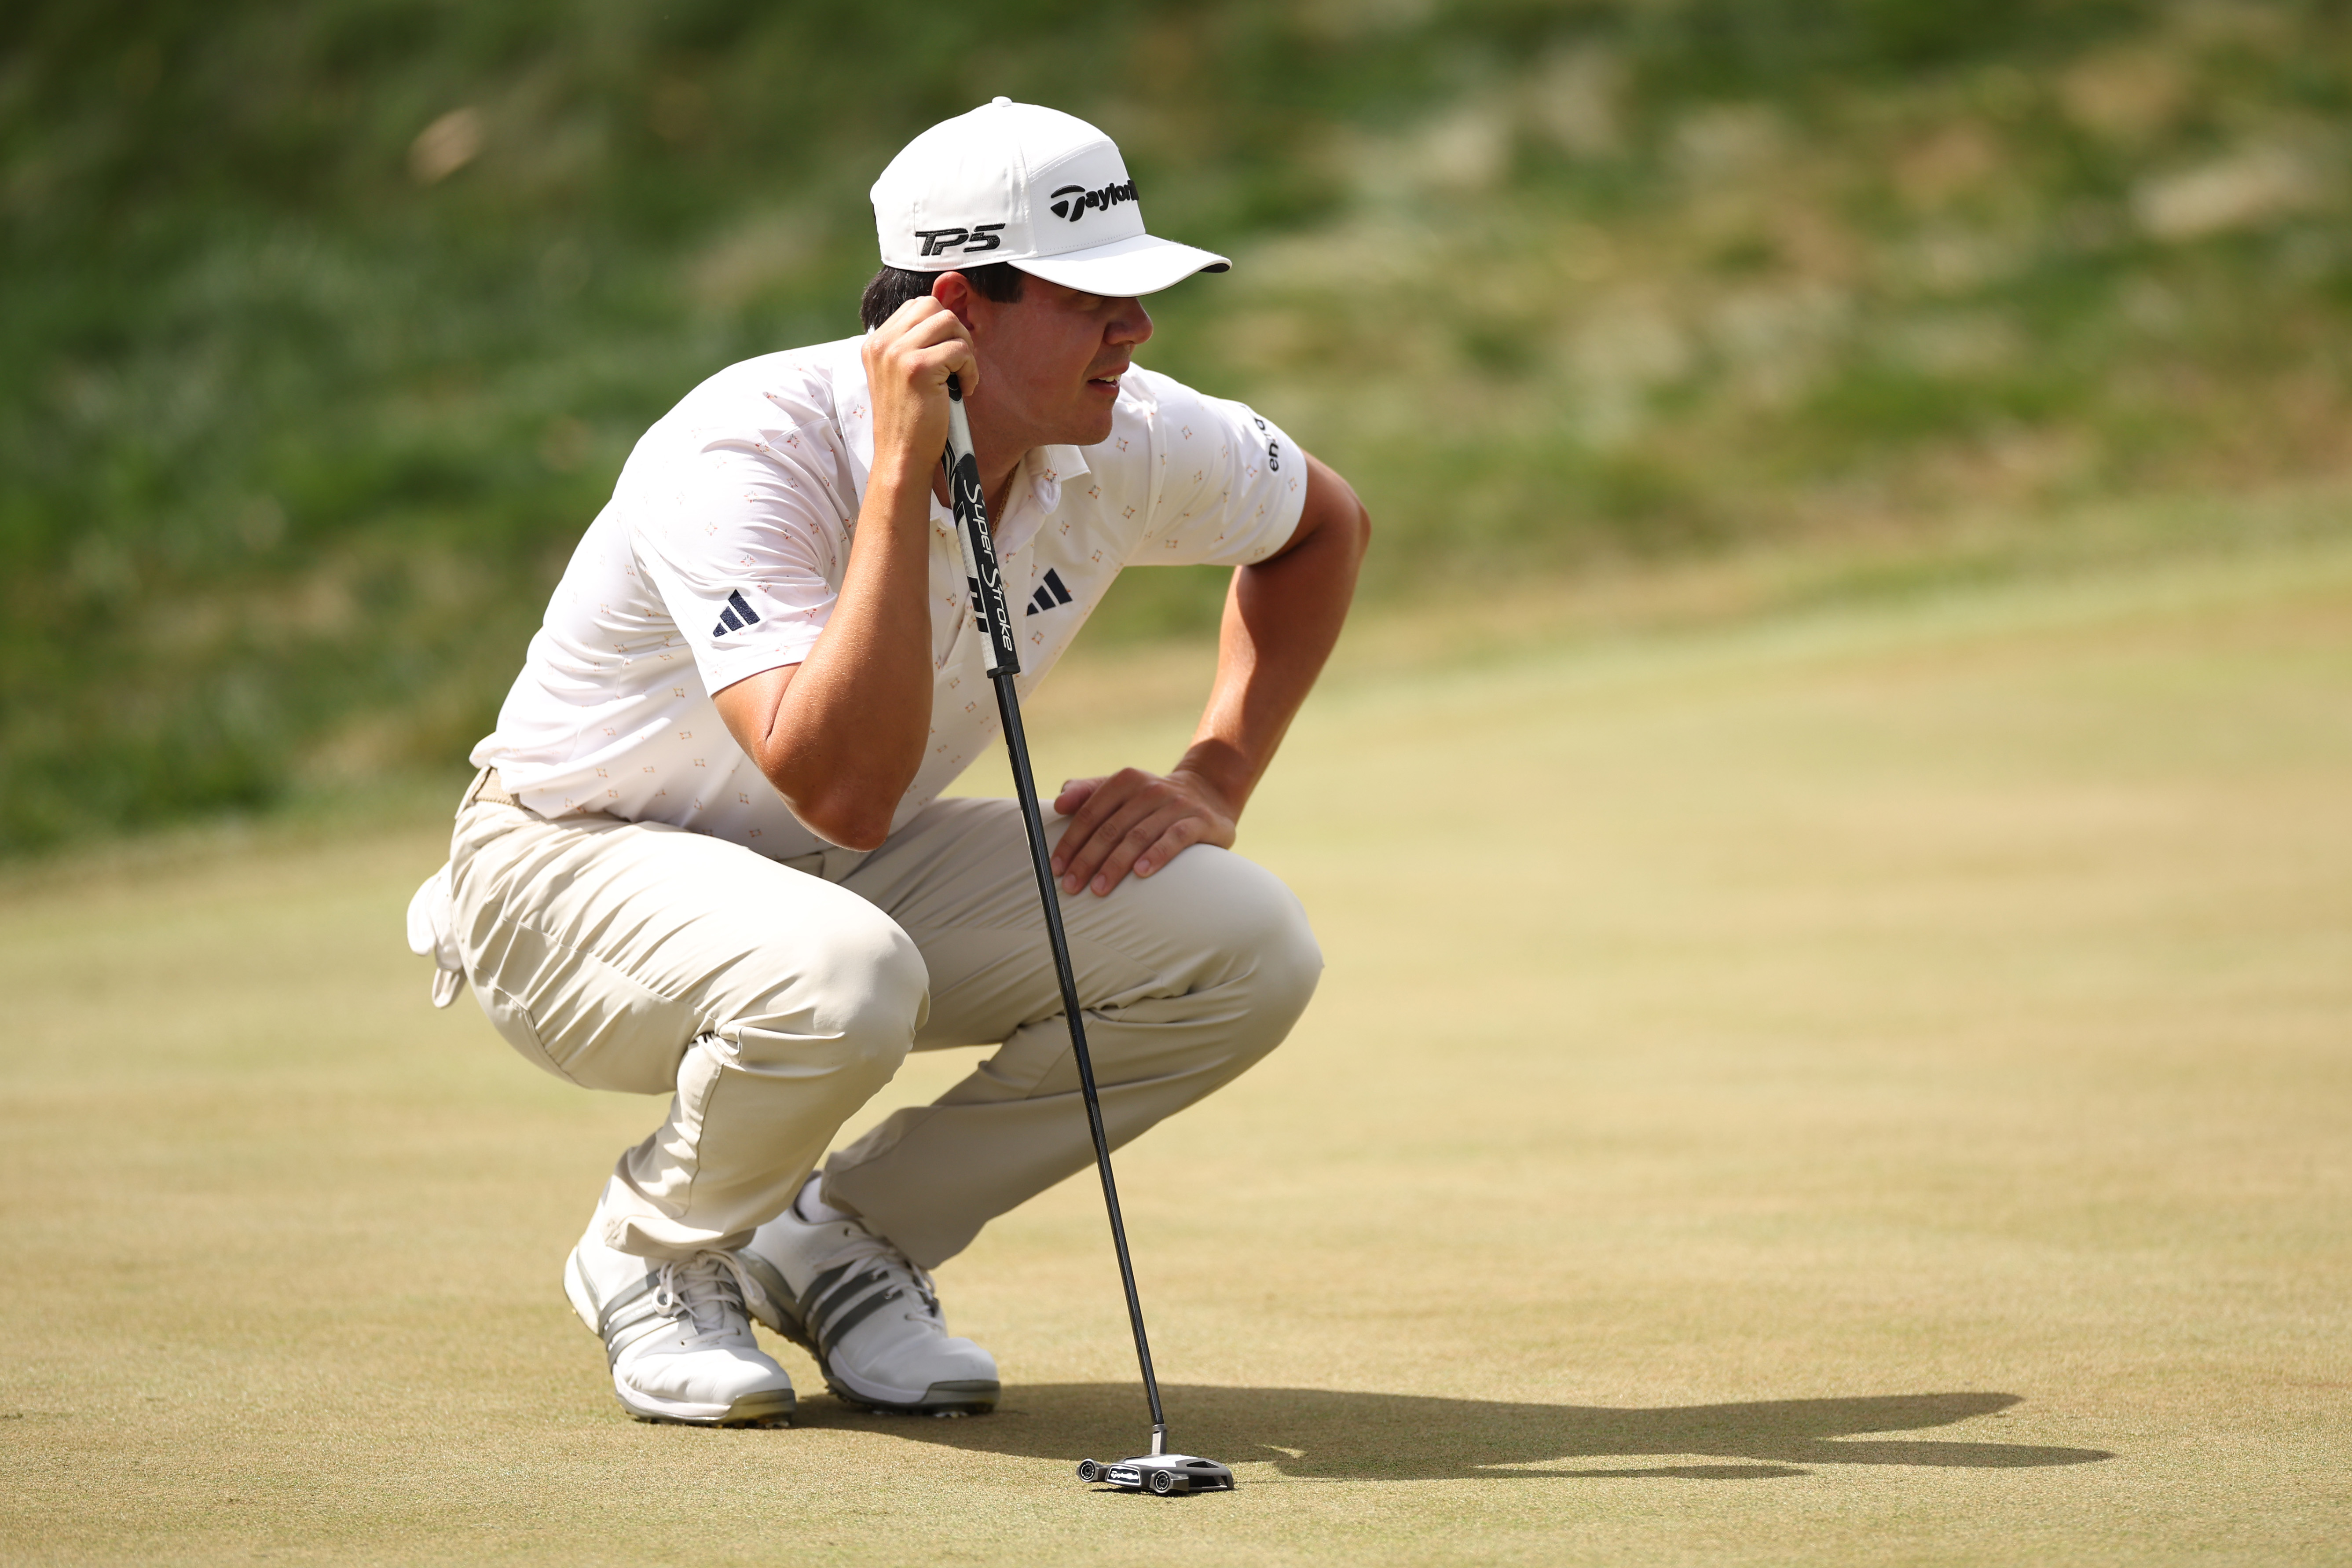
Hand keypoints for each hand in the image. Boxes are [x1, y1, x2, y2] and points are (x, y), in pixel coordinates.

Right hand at [862, 296, 976, 482]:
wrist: (902, 456)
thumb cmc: (910, 420)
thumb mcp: (901, 376)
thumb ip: (914, 346)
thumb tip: (947, 318)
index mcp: (875, 343)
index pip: (916, 306)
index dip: (940, 325)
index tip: (948, 355)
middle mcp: (882, 344)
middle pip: (932, 306)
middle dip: (955, 331)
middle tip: (959, 363)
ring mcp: (897, 354)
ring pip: (948, 322)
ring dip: (965, 349)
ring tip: (961, 377)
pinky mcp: (918, 368)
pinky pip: (960, 350)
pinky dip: (970, 370)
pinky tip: (965, 391)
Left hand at [1050, 766, 1237, 895]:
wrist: (1208, 793)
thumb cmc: (1152, 800)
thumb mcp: (1121, 790)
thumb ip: (1088, 793)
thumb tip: (1059, 802)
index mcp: (1126, 781)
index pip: (1091, 813)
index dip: (1071, 841)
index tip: (1057, 868)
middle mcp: (1150, 789)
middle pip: (1111, 828)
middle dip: (1088, 859)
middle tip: (1072, 886)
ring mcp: (1176, 804)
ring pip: (1139, 835)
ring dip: (1116, 864)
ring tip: (1099, 888)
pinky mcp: (1200, 820)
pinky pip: (1176, 838)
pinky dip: (1157, 854)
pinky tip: (1142, 872)